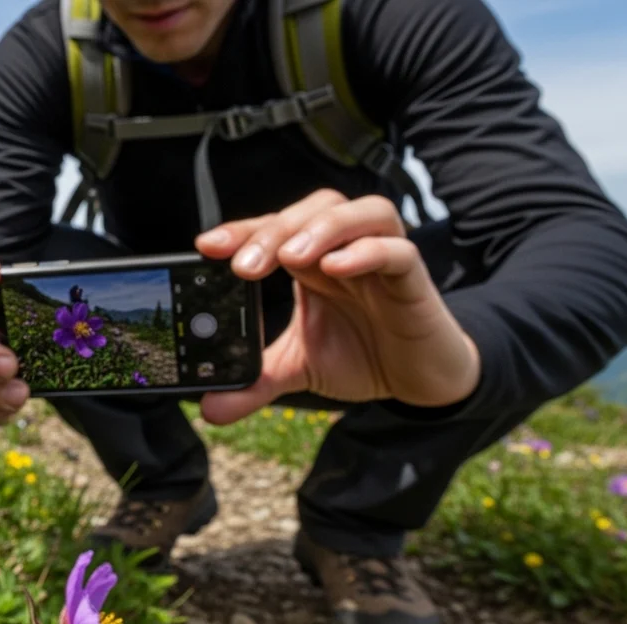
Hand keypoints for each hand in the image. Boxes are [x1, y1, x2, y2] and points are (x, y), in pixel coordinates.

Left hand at [195, 190, 480, 424]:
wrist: (420, 380)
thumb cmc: (363, 355)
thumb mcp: (299, 369)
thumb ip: (256, 384)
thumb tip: (210, 410)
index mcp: (312, 260)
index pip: (274, 228)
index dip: (242, 231)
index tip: (206, 247)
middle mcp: (345, 249)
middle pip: (311, 210)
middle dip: (273, 232)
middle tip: (244, 267)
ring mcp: (382, 258)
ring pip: (359, 212)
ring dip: (321, 228)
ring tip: (290, 256)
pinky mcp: (414, 280)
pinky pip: (397, 251)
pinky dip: (368, 252)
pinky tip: (337, 267)